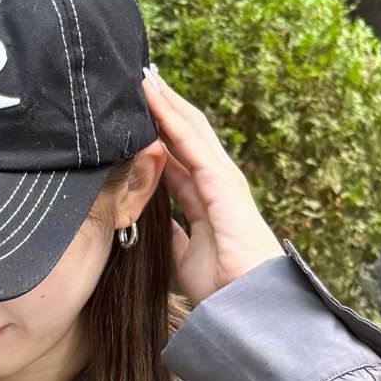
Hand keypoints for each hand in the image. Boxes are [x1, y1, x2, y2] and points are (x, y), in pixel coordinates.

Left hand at [140, 66, 282, 304]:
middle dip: (162, 108)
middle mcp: (214, 183)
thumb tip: (152, 222)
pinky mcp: (221, 181)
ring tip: (142, 76)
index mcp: (205, 200)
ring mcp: (221, 178)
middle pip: (184, 135)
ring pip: (188, 129)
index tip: (135, 114)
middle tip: (137, 80)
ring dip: (165, 101)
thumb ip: (171, 234)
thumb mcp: (183, 256)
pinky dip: (170, 117)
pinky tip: (152, 97)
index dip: (157, 134)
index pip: (177, 157)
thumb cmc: (221, 287)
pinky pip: (191, 142)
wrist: (245, 304)